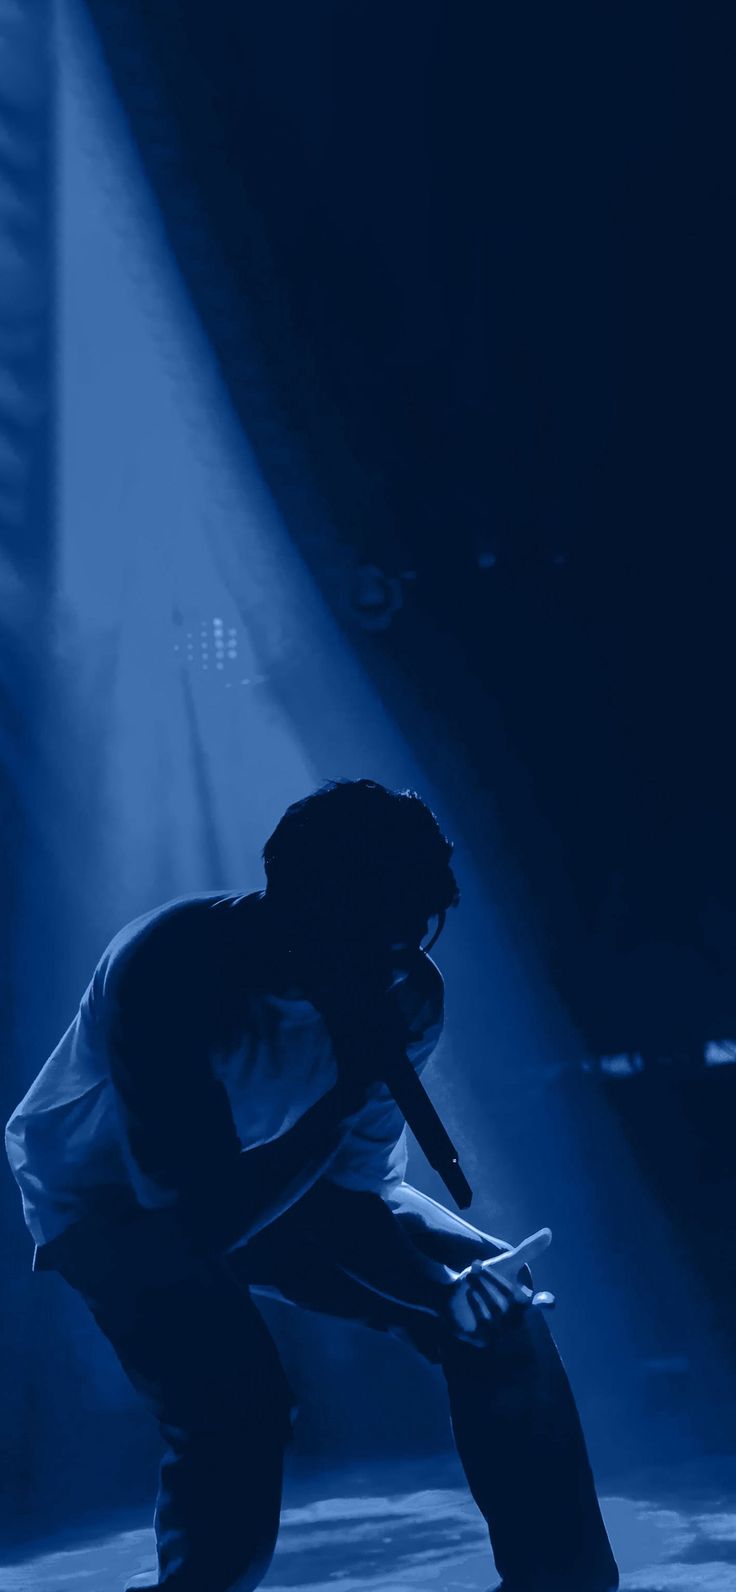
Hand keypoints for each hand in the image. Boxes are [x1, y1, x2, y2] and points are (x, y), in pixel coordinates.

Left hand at [443, 1228, 552, 1345]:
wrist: (456, 1291)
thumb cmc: (485, 1277)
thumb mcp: (506, 1263)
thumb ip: (528, 1251)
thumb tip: (548, 1232)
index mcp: (525, 1304)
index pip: (542, 1305)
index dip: (545, 1303)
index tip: (543, 1298)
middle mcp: (515, 1321)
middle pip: (509, 1301)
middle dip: (494, 1282)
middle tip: (480, 1269)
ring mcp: (498, 1333)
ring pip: (495, 1314)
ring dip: (482, 1293)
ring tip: (471, 1279)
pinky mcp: (481, 1339)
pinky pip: (482, 1325)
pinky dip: (475, 1307)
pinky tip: (468, 1293)